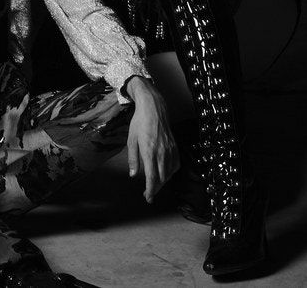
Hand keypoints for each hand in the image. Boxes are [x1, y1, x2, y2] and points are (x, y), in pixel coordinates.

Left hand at [124, 76, 178, 201]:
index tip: (148, 198)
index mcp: (149, 151)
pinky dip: (170, 172)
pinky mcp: (175, 147)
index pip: (152, 177)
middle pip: (161, 178)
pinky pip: (175, 165)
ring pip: (169, 173)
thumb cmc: (139, 123)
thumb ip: (133, 158)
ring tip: (155, 185)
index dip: (150, 190)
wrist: (154, 108)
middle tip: (148, 195)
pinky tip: (164, 174)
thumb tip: (133, 175)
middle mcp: (162, 153)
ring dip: (162, 182)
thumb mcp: (131, 140)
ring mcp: (170, 150)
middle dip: (155, 189)